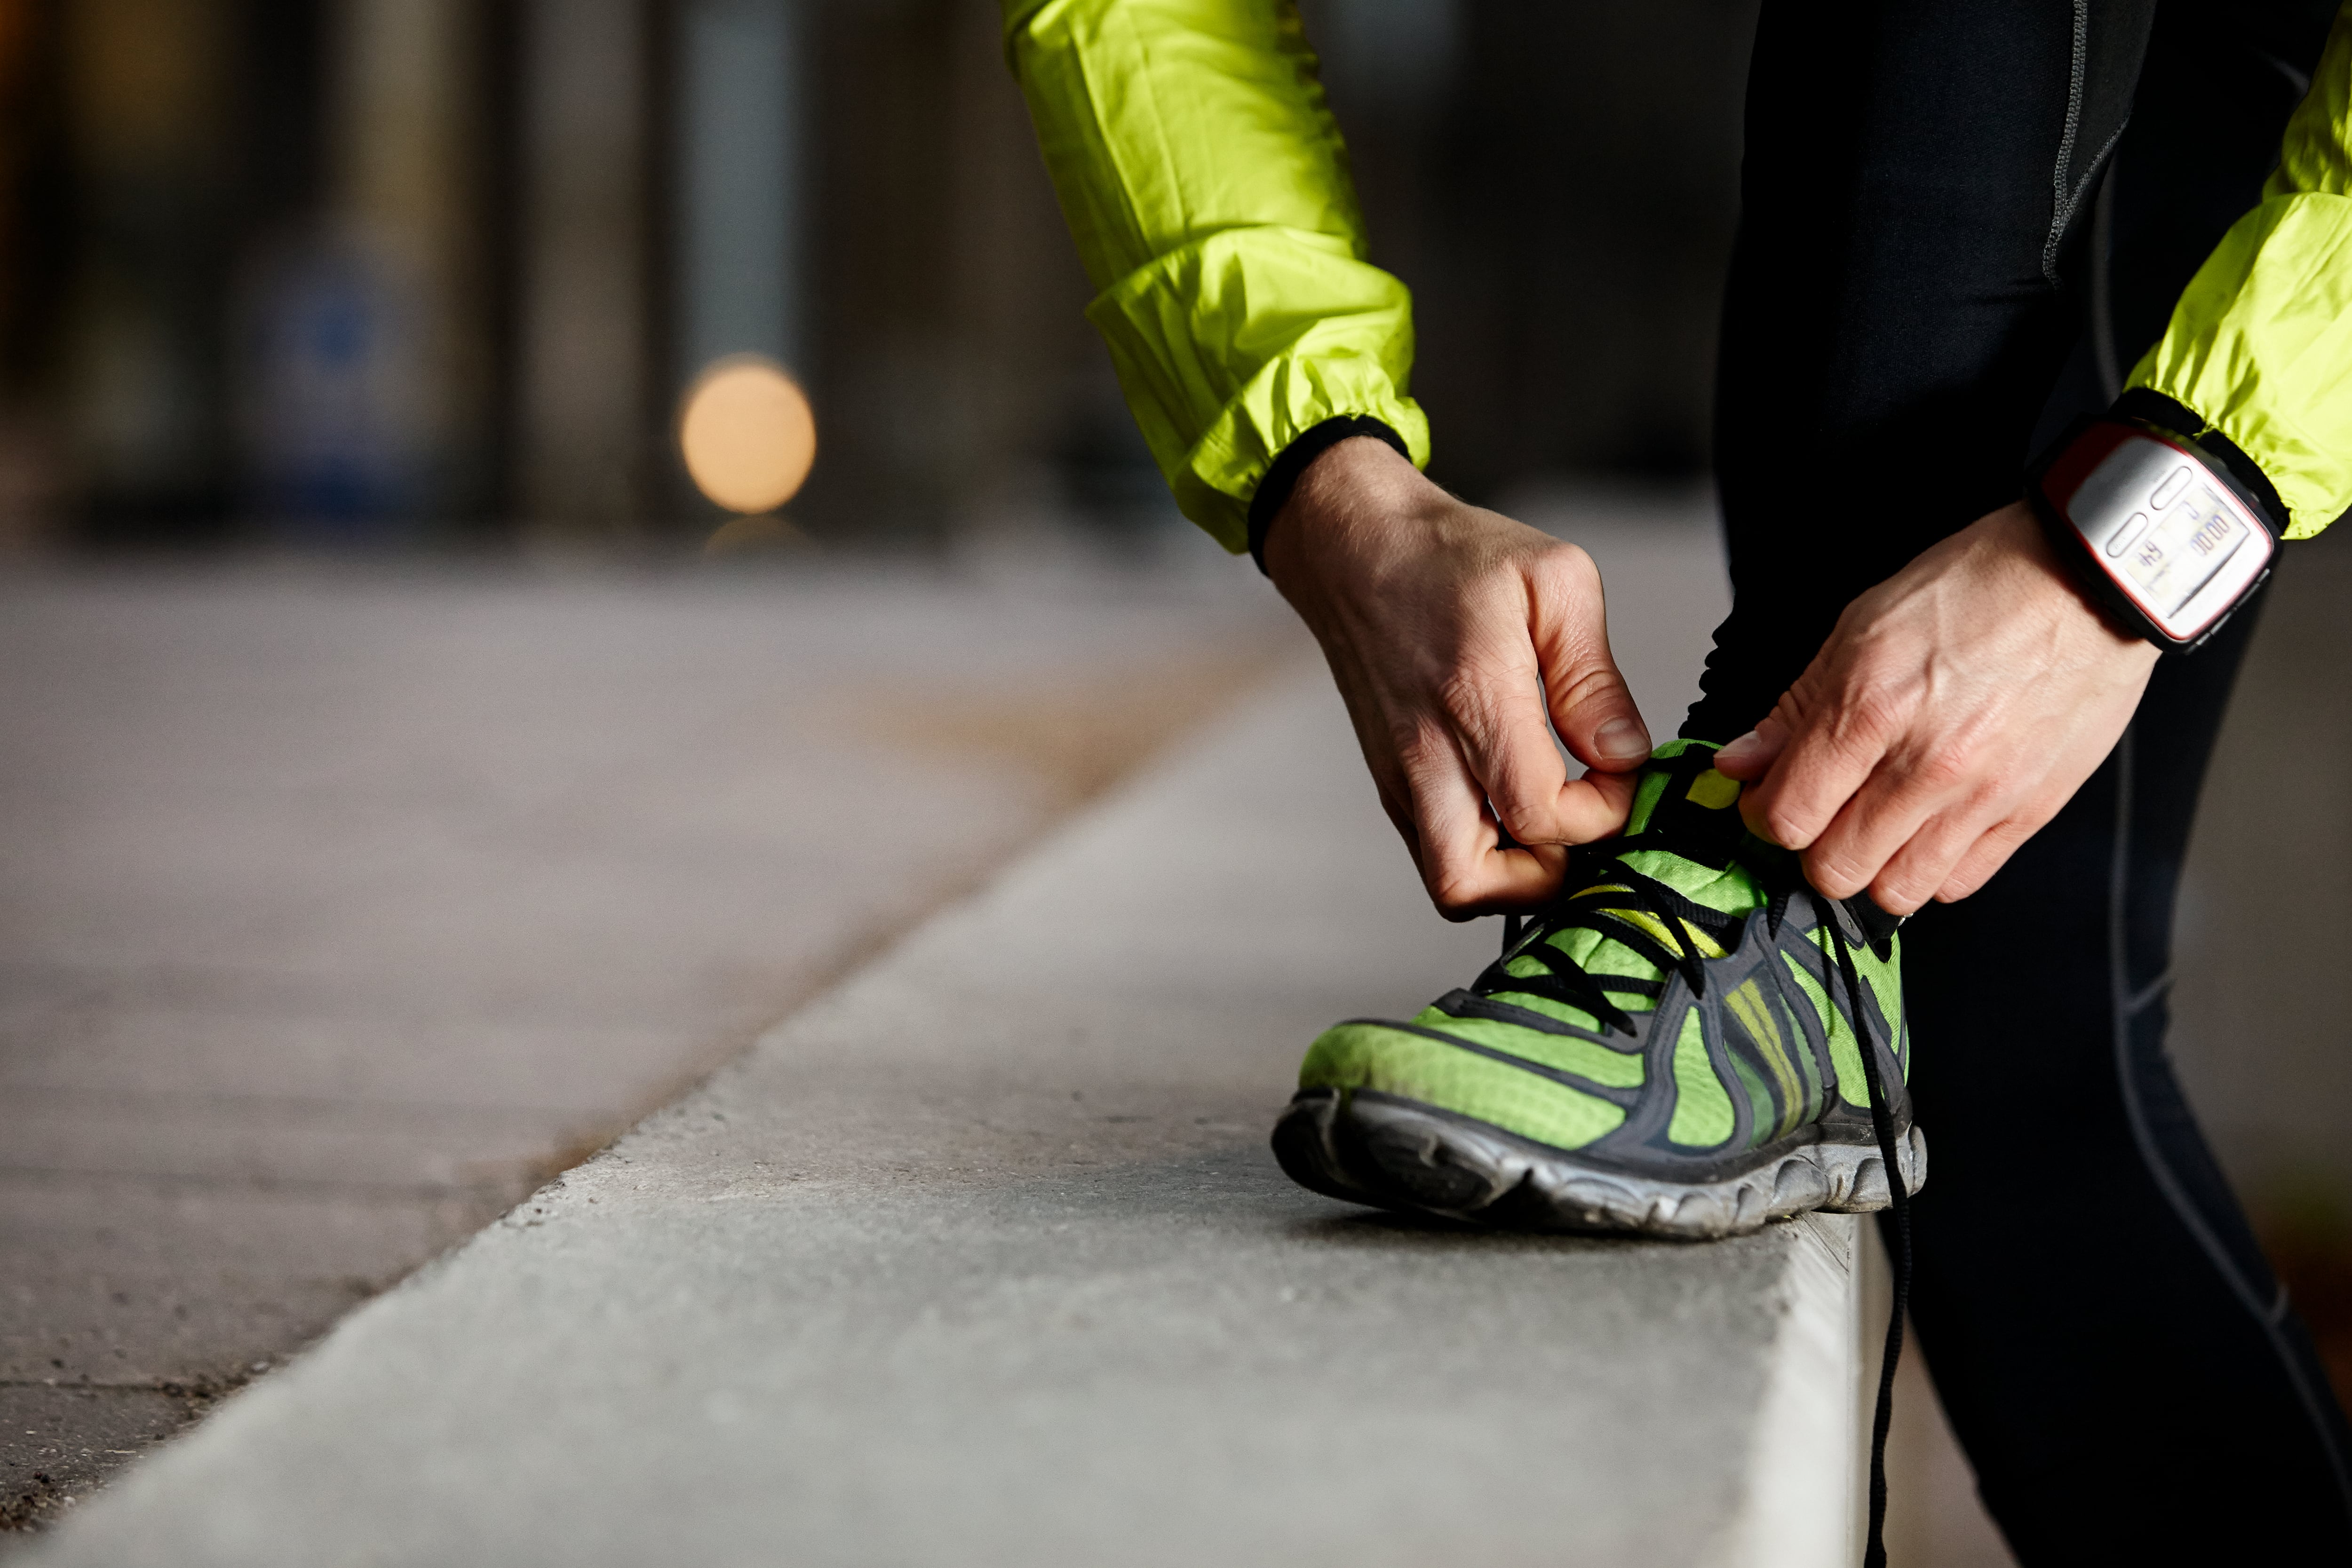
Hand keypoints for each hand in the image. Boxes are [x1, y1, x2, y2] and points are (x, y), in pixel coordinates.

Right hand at [1262, 438, 1651, 916]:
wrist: (1353, 546)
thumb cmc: (1451, 555)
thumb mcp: (1554, 581)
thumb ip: (1594, 679)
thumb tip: (1622, 756)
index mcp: (1473, 698)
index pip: (1540, 815)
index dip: (1599, 814)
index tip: (1616, 770)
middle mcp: (1423, 752)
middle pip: (1473, 886)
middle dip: (1545, 877)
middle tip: (1579, 824)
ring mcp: (1397, 774)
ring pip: (1449, 885)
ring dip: (1511, 875)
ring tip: (1550, 820)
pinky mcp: (1388, 780)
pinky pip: (1434, 852)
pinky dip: (1483, 852)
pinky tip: (1513, 804)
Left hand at [1713, 500, 2158, 914]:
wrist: (2087, 583)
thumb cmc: (1976, 590)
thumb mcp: (1860, 626)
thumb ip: (1796, 706)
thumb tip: (1740, 763)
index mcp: (1872, 709)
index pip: (1789, 815)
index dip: (1764, 815)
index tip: (1768, 798)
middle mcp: (1926, 763)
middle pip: (1835, 869)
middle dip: (1812, 848)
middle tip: (1819, 814)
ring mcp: (1982, 795)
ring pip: (1896, 892)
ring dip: (1871, 868)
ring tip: (1873, 826)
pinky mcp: (2030, 812)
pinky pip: (1960, 882)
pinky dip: (1931, 869)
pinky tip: (1926, 829)